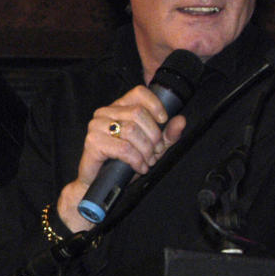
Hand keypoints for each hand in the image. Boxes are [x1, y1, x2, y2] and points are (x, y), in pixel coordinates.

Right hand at [57, 85, 187, 231]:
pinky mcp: (93, 142)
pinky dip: (136, 160)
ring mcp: (97, 126)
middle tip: (155, 152)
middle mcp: (105, 112)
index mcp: (119, 107)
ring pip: (132, 130)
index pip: (139, 92)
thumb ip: (167, 134)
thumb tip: (181, 121)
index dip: (155, 105)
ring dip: (145, 150)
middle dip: (153, 135)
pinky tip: (139, 167)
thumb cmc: (123, 162)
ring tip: (147, 161)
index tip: (163, 121)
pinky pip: (123, 148)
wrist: (99, 183)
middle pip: (138, 113)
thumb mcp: (152, 146)